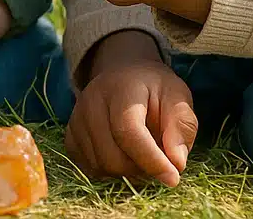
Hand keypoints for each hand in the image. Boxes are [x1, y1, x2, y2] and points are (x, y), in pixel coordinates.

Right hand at [66, 56, 196, 186]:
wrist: (124, 75)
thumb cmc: (155, 90)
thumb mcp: (178, 99)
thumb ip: (182, 127)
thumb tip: (176, 162)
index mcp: (120, 89)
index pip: (128, 132)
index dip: (151, 160)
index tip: (173, 178)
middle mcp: (90, 102)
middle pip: (112, 156)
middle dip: (141, 169)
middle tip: (160, 160)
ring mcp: (76, 119)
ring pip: (100, 166)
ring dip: (127, 172)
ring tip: (142, 155)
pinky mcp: (69, 135)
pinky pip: (89, 168)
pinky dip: (110, 172)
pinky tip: (124, 156)